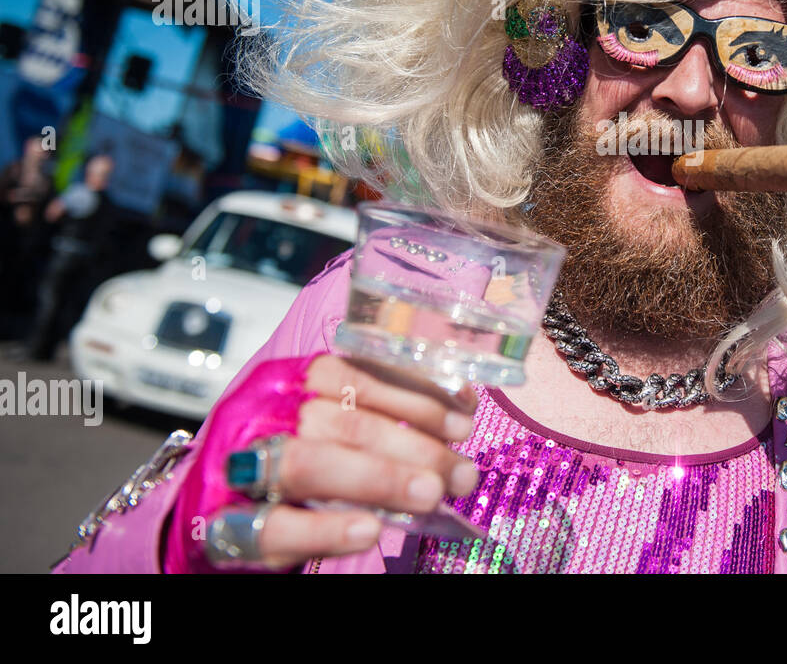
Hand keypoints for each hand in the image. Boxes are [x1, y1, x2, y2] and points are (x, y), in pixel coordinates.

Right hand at [168, 353, 480, 571]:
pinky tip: (369, 530)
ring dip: (379, 478)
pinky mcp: (220, 524)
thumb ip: (378, 414)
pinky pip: (273, 526)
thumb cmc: (278, 458)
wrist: (203, 506)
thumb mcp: (323, 424)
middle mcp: (259, 415)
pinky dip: (326, 528)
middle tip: (460, 472)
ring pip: (309, 464)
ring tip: (430, 494)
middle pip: (341, 423)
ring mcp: (236, 468)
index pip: (354, 376)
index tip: (463, 421)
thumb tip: (459, 408)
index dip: (415, 397)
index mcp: (285, 381)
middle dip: (413, 446)